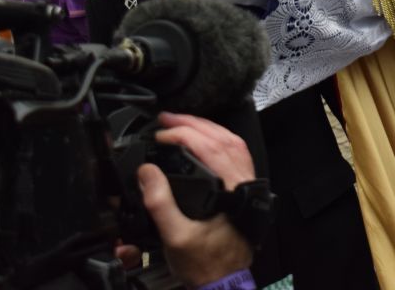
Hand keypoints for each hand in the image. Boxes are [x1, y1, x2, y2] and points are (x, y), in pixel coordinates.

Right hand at [138, 113, 253, 287]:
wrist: (224, 280)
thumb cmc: (204, 263)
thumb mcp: (175, 236)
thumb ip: (160, 202)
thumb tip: (147, 172)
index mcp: (232, 189)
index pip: (210, 147)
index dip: (184, 135)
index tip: (160, 135)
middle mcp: (244, 181)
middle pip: (223, 138)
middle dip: (193, 123)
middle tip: (167, 119)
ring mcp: (247, 183)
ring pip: (232, 142)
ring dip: (207, 128)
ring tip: (181, 123)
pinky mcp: (244, 188)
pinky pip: (235, 153)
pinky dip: (219, 139)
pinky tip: (204, 138)